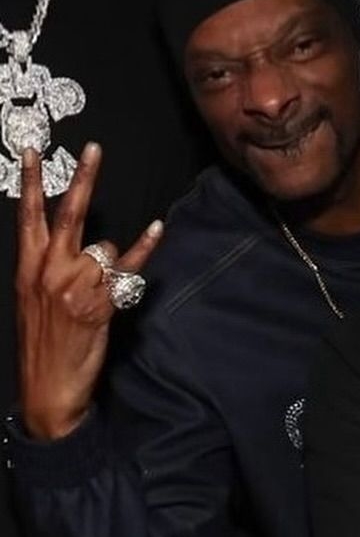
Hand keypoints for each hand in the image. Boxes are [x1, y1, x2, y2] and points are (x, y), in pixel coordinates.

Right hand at [16, 144, 162, 439]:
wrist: (47, 387)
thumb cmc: (43, 339)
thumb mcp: (33, 297)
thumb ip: (49, 265)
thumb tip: (86, 241)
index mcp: (28, 267)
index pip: (28, 216)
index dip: (31, 182)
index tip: (32, 151)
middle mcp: (49, 271)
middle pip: (70, 215)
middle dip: (83, 179)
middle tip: (95, 149)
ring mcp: (74, 286)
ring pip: (104, 247)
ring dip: (110, 259)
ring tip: (100, 287)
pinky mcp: (98, 304)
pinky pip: (127, 268)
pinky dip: (143, 248)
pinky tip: (154, 228)